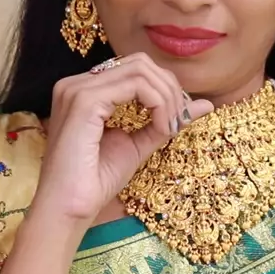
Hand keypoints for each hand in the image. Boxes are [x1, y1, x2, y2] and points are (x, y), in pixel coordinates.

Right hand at [30, 52, 214, 226]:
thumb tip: (205, 104)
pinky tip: (160, 129)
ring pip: (141, 71)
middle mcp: (77, 83)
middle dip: (169, 89)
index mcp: (84, 90)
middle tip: (178, 122)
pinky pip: (136, 86)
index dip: (165, 88)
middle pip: (140, 63)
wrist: (69, 210)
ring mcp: (78, 89)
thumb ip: (166, 120)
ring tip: (169, 128)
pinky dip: (159, 105)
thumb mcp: (138, 144)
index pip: (135, 68)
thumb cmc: (95, 182)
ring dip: (167, 98)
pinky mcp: (84, 101)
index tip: (178, 120)